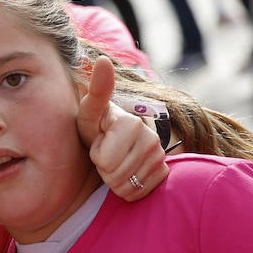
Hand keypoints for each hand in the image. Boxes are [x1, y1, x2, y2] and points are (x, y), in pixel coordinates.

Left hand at [77, 55, 167, 200]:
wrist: (109, 146)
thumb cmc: (94, 129)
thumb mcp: (88, 113)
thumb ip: (96, 91)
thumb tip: (101, 59)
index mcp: (132, 123)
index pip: (104, 160)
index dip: (96, 156)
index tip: (98, 142)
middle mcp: (151, 138)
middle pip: (115, 176)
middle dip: (103, 170)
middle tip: (104, 155)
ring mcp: (160, 155)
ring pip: (127, 187)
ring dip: (114, 180)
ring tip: (114, 163)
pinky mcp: (163, 172)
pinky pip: (140, 192)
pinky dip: (128, 190)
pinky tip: (126, 174)